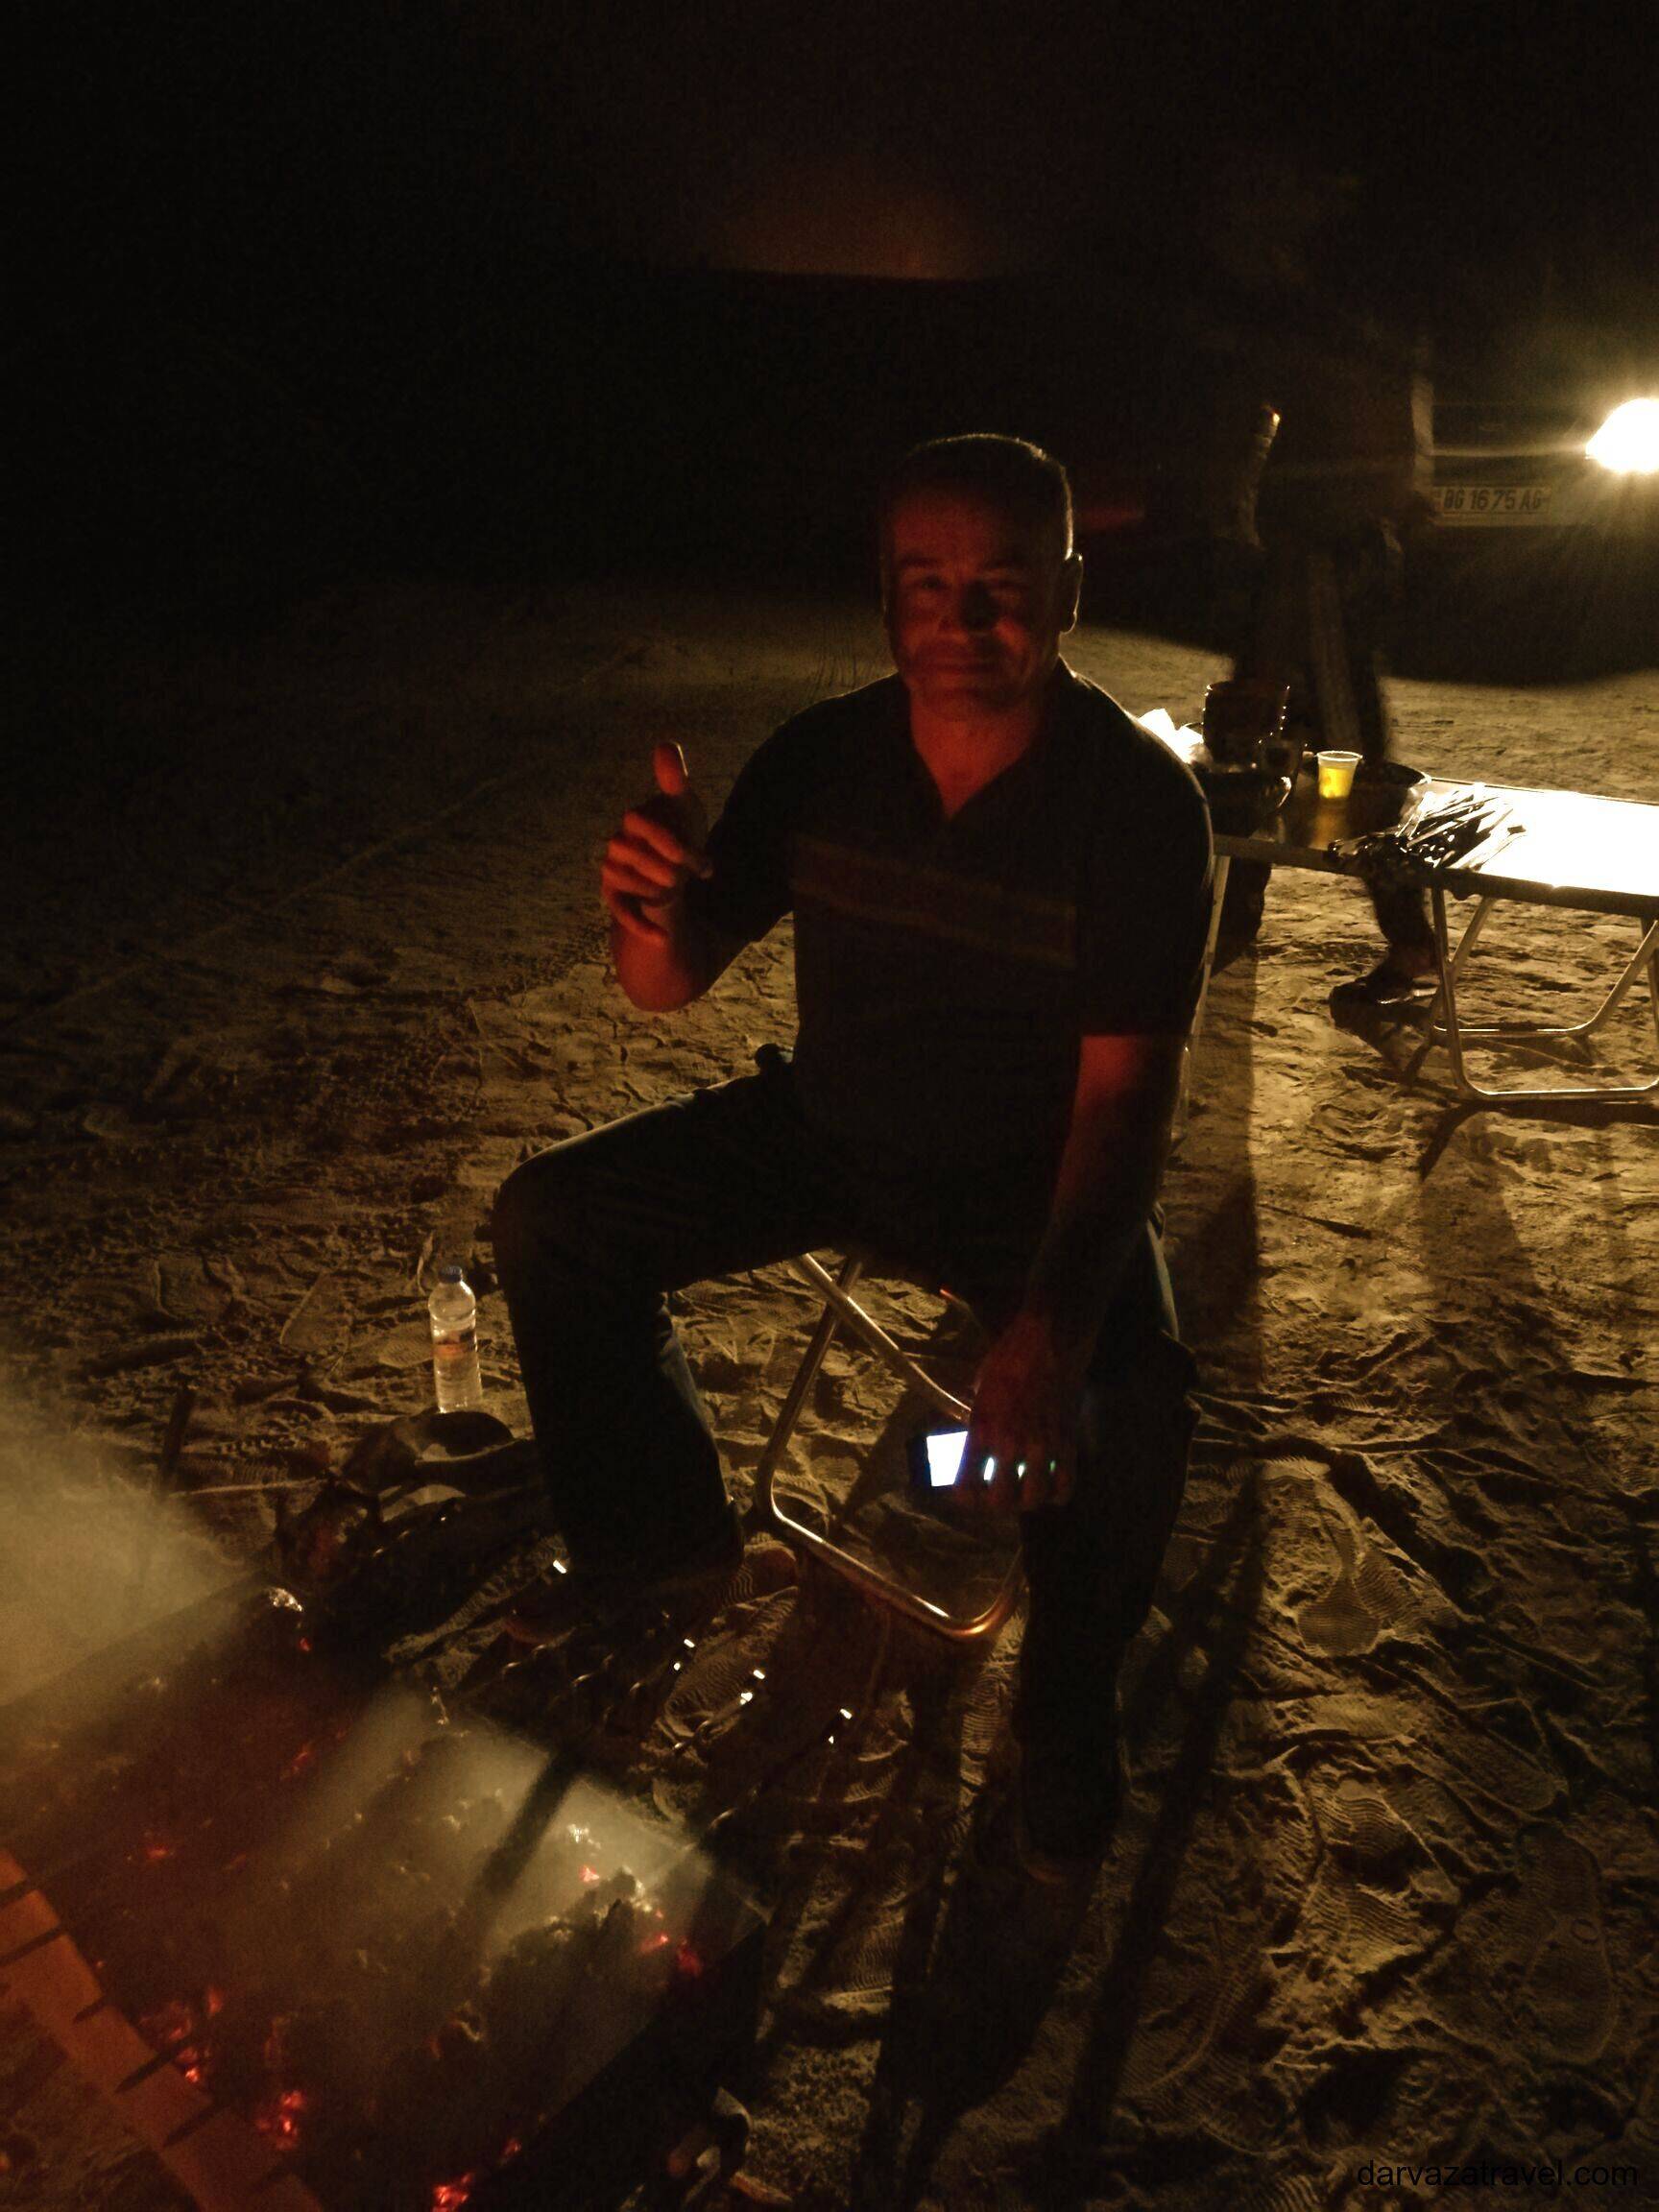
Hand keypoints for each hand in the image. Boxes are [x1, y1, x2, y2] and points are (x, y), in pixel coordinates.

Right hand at [601, 742, 712, 940]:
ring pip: (619, 878)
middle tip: (693, 875)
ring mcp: (613, 870)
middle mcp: (617, 842)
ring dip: (651, 889)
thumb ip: (675, 780)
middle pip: (627, 851)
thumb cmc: (682, 832)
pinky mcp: (615, 896)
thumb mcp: (686, 807)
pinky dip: (640, 926)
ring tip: (679, 895)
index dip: (669, 840)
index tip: (697, 856)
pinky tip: (662, 938)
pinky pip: (619, 910)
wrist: (677, 870)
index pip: (638, 821)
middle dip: (664, 866)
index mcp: (634, 818)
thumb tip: (665, 743)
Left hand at [954, 1312, 1084, 1514]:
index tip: (967, 1493)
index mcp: (982, 1428)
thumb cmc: (1010, 1355)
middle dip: (996, 1504)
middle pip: (1001, 1502)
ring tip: (1024, 1491)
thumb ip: (979, 1414)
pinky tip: (1051, 1485)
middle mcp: (1009, 1444)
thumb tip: (978, 1433)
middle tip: (996, 1495)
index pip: (966, 1485)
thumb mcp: (981, 1384)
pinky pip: (1065, 1485)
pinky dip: (1058, 1492)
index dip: (965, 1497)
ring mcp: (1041, 1446)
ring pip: (1034, 1499)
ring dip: (1027, 1500)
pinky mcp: (1067, 1442)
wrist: (1051, 1339)